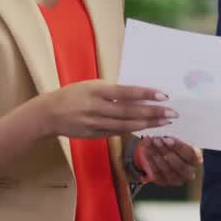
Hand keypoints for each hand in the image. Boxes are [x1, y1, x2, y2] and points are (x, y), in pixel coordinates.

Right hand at [38, 82, 174, 139]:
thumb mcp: (91, 85)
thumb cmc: (73, 94)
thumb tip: (137, 93)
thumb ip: (111, 90)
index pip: (126, 92)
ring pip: (126, 125)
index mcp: (96, 90)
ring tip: (165, 122)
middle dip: (153, 112)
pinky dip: (133, 131)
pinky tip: (146, 129)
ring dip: (147, 124)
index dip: (145, 94)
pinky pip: (117, 133)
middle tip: (172, 113)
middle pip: (130, 111)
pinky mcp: (94, 135)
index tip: (164, 95)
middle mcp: (97, 107)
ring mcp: (95, 123)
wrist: (49, 113)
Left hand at [134, 136, 201, 185]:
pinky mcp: (165, 182)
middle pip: (178, 164)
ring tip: (148, 142)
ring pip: (166, 169)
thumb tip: (169, 126)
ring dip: (156, 154)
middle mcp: (189, 172)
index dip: (178, 147)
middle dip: (165, 151)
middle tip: (155, 139)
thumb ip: (179, 135)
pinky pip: (157, 173)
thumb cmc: (179, 144)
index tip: (167, 138)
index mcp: (197, 159)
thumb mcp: (183, 138)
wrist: (174, 156)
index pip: (190, 155)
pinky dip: (150, 161)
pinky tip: (146, 150)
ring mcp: (177, 179)